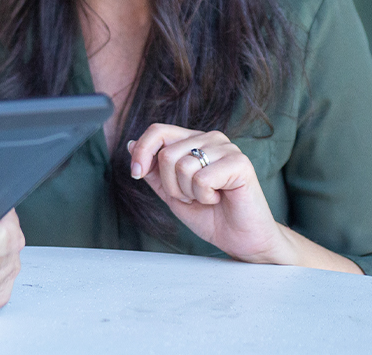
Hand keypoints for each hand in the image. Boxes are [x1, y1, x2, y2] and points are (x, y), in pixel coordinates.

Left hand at [128, 123, 286, 263]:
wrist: (240, 239)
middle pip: (166, 153)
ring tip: (208, 197)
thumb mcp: (171, 192)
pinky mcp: (240, 163)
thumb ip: (153, 169)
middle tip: (192, 196)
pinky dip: (205, 196)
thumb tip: (131, 144)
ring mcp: (227, 148)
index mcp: (194, 141)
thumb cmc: (210, 215)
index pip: (158, 131)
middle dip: (171, 185)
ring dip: (189, 192)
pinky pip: (202, 178)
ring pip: (182, 165)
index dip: (142, 152)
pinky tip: (219, 198)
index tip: (136, 175)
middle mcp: (210, 138)